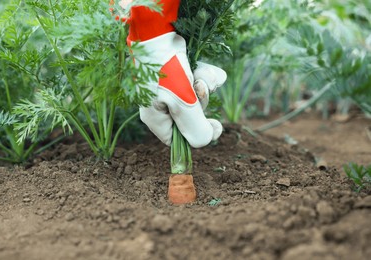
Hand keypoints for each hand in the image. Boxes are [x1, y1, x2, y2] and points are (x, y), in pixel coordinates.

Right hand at [134, 32, 226, 147]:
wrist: (158, 33)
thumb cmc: (164, 69)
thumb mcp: (181, 102)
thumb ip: (194, 127)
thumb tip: (208, 139)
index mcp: (156, 118)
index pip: (178, 140)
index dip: (197, 134)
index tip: (214, 126)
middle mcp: (164, 106)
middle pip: (193, 118)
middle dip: (201, 103)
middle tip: (197, 89)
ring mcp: (173, 90)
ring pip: (201, 98)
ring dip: (206, 86)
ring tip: (197, 74)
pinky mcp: (183, 75)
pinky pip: (204, 82)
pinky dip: (208, 75)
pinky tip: (203, 67)